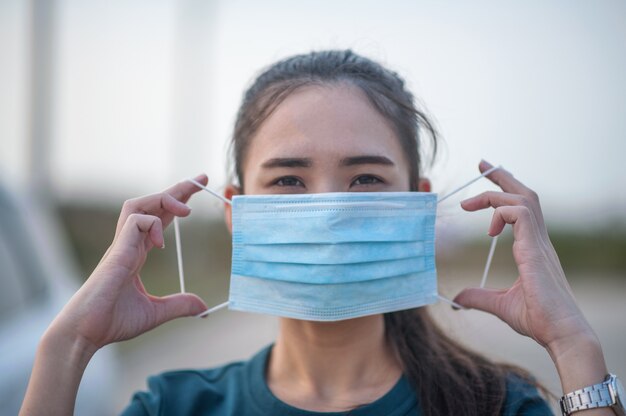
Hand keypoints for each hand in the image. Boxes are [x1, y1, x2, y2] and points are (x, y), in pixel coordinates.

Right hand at [49, 175, 208, 350]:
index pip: (159, 218)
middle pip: (151, 204)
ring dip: (164, 199)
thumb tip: (203, 308)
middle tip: (202, 178)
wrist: (86, 333)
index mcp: (136, 253)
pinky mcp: (117, 250)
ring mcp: (121, 245)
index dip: (177, 204)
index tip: (198, 192)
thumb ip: (179, 306)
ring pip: (138, 204)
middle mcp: (129, 244)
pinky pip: (135, 220)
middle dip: (177, 189)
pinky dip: (153, 224)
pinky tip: (160, 243)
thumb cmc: (112, 321)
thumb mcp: (155, 313)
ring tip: (186, 210)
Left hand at [453, 161, 597, 358]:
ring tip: (469, 202)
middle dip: (503, 176)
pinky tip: (488, 229)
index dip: (503, 192)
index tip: (481, 185)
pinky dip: (500, 212)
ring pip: (523, 199)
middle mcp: (539, 241)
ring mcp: (539, 243)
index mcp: (533, 248)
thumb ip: (480, 297)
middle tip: (481, 165)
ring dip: (496, 192)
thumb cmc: (539, 320)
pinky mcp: (535, 249)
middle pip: (525, 194)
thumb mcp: (500, 305)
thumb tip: (458, 298)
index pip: (521, 209)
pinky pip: (519, 214)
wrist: (561, 334)